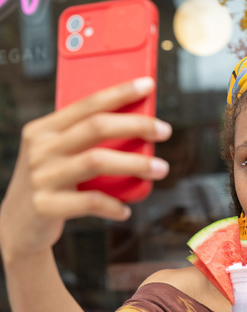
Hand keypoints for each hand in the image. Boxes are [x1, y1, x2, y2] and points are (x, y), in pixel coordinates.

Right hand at [0, 77, 171, 260]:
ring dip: (135, 163)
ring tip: (160, 168)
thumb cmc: (49, 186)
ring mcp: (42, 177)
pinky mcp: (46, 206)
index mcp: (44, 129)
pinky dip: (113, 206)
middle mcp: (40, 148)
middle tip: (164, 130)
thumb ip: (83, 141)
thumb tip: (136, 128)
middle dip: (136, 125)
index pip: (87, 103)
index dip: (119, 92)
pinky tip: (125, 210)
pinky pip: (90, 202)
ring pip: (96, 161)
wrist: (17, 226)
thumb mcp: (57, 156)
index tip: (148, 85)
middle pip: (96, 127)